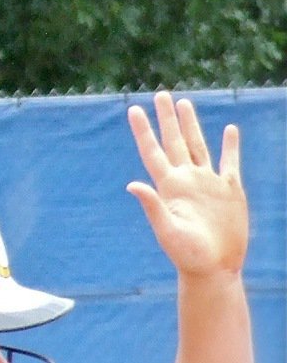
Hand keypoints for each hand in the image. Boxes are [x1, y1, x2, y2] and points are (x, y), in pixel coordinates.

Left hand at [126, 91, 246, 276]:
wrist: (214, 268)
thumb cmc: (187, 254)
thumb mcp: (167, 230)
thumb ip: (152, 206)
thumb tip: (132, 185)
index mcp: (169, 186)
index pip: (153, 151)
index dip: (144, 130)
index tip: (133, 109)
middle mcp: (186, 179)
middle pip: (174, 141)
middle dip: (167, 118)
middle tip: (161, 94)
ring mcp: (208, 183)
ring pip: (198, 145)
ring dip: (191, 125)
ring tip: (184, 103)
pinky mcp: (230, 190)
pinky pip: (230, 162)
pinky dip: (230, 146)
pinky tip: (229, 130)